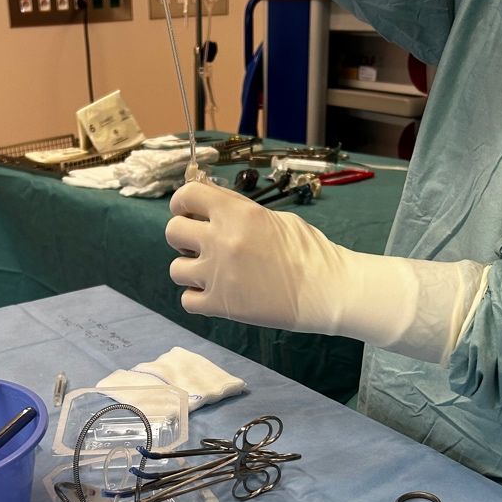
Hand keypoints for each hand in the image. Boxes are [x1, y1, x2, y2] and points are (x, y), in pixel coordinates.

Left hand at [166, 181, 486, 362]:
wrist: (328, 290)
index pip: (187, 197)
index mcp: (237, 213)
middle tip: (200, 245)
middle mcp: (221, 241)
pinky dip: (198, 299)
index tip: (188, 212)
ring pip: (176, 269)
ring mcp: (218, 275)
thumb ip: (238, 212)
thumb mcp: (273, 218)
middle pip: (173, 232)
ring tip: (211, 274)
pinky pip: (187, 301)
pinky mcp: (221, 305)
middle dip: (184, 237)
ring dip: (190, 271)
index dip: (183, 204)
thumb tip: (211, 205)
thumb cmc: (309, 251)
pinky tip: (215, 295)